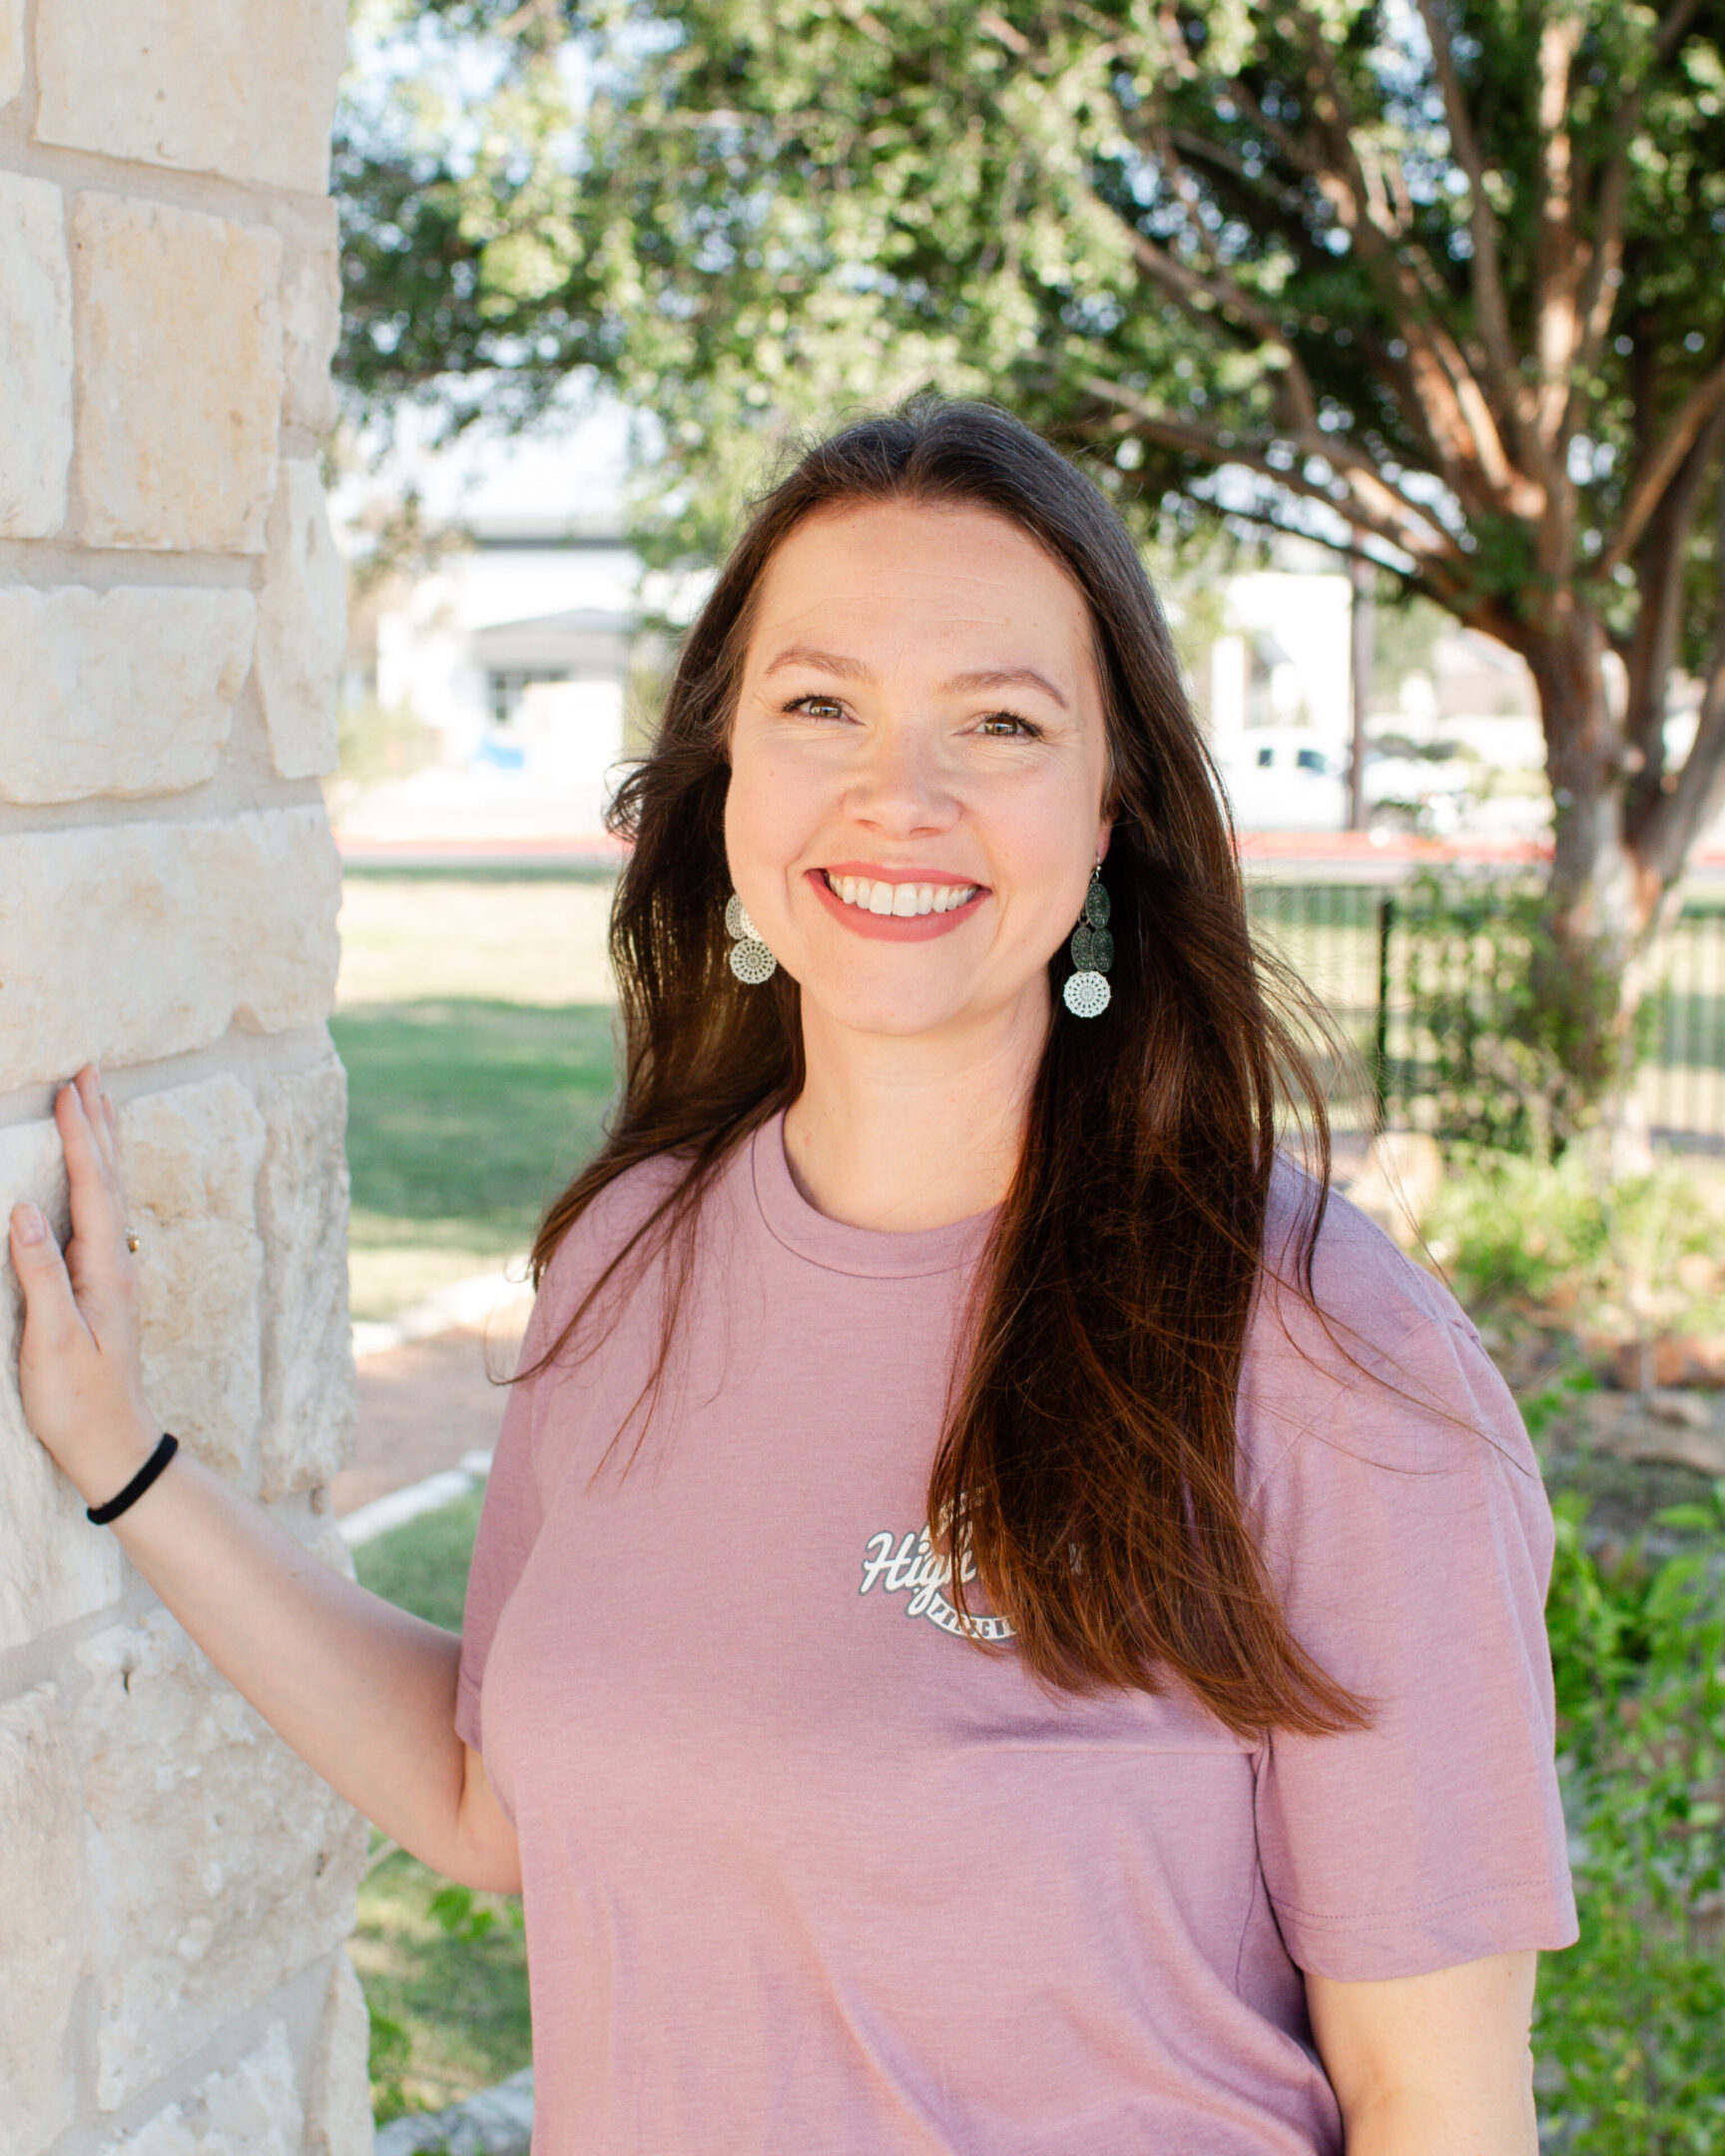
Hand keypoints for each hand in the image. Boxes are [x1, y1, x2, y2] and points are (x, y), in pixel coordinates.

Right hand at [8, 1066, 159, 1508]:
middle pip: (110, 1175)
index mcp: (104, 1268)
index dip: (80, 1135)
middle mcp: (116, 1261)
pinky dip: (98, 1175)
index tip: (69, 1088)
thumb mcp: (50, 1341)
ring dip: (103, 1140)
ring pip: (109, 1189)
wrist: (113, 1444)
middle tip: (90, 1067)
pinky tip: (95, 1170)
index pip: (93, 1186)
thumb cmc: (77, 1400)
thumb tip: (24, 1211)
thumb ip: (40, 1275)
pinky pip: (101, 1210)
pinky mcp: (103, 1285)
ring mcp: (113, 1271)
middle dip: (98, 1119)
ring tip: (96, 1098)